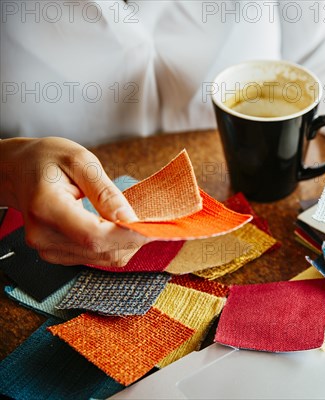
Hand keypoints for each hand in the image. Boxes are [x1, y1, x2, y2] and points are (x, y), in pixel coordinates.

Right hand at [0, 137, 148, 265]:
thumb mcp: (81, 161)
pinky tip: (119, 227)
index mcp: (46, 208)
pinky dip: (115, 245)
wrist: (18, 171)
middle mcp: (44, 236)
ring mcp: (49, 249)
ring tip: (135, 220)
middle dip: (134, 238)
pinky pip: (96, 257)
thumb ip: (106, 192)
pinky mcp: (57, 254)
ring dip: (127, 243)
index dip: (128, 236)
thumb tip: (130, 219)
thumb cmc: (47, 160)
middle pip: (101, 250)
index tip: (153, 227)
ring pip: (103, 258)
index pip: (94, 235)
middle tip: (154, 221)